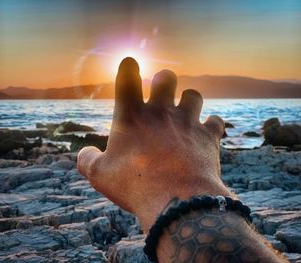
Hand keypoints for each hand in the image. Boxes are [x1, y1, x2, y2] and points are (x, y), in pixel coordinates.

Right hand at [77, 57, 231, 230]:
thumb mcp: (99, 175)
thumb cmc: (134, 185)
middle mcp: (161, 112)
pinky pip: (215, 122)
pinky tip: (206, 133)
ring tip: (185, 112)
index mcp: (132, 116)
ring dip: (189, 100)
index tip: (129, 63)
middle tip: (162, 91)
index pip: (127, 78)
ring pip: (194, 95)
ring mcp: (187, 122)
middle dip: (164, 80)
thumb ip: (87, 160)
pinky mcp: (208, 137)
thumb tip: (84, 153)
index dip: (128, 67)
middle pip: (166, 78)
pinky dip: (211, 126)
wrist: (176, 200)